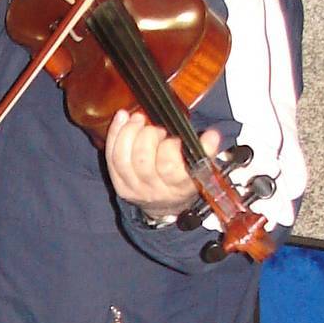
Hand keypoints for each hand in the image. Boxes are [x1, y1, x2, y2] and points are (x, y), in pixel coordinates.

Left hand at [105, 109, 221, 217]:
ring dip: (129, 133)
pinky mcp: (119, 184)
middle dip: (148, 137)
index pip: (169, 168)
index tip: (175, 136)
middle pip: (143, 162)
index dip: (169, 147)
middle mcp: (154, 191)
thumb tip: (212, 135)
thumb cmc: (183, 180)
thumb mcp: (199, 168)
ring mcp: (134, 188)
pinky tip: (122, 117)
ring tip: (139, 119)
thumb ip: (205, 151)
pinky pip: (111, 157)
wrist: (165, 206)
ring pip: (123, 159)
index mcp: (179, 188)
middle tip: (157, 129)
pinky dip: (115, 134)